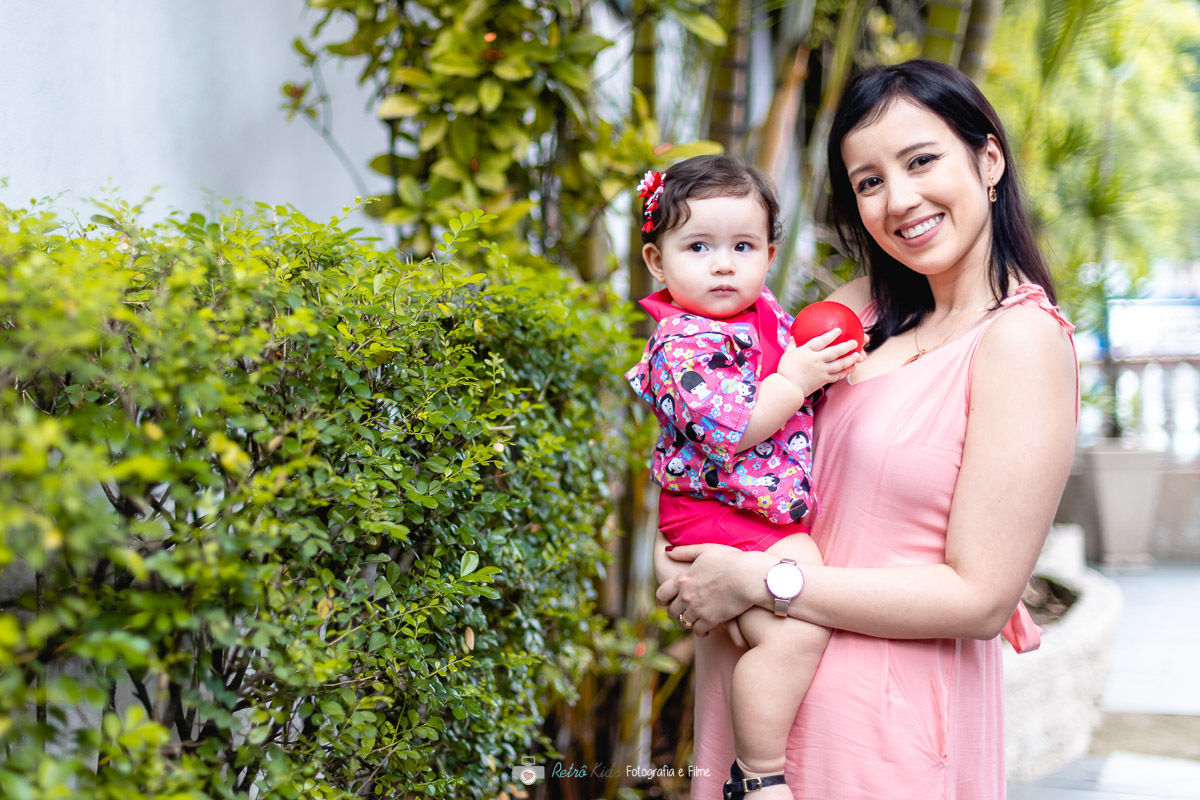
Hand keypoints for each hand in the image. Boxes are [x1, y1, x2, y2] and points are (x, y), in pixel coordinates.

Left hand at [655, 543, 773, 636]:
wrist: (748, 577)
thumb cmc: (730, 560)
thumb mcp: (705, 550)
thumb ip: (684, 551)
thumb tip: (667, 551)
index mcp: (682, 579)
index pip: (661, 594)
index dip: (662, 600)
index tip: (666, 602)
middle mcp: (686, 596)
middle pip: (672, 612)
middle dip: (675, 612)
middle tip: (681, 612)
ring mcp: (697, 610)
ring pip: (684, 623)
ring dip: (687, 622)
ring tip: (693, 620)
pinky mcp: (711, 620)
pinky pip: (698, 631)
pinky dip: (700, 631)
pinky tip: (705, 628)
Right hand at [776, 328, 863, 395]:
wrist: (788, 388)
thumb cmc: (785, 370)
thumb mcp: (787, 355)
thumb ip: (792, 345)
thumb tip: (793, 337)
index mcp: (807, 352)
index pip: (821, 341)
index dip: (831, 335)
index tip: (839, 330)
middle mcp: (816, 360)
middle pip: (835, 352)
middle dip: (846, 347)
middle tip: (855, 343)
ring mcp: (821, 371)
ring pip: (839, 365)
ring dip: (850, 360)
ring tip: (858, 356)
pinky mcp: (823, 380)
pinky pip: (837, 376)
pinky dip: (844, 372)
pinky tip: (850, 369)